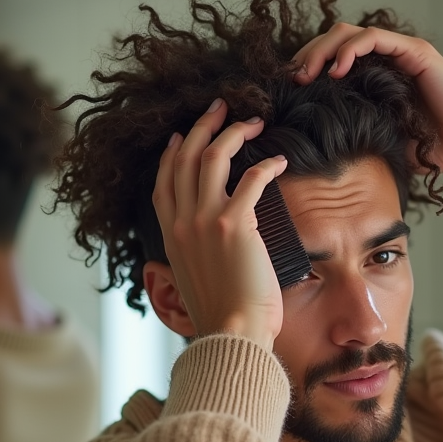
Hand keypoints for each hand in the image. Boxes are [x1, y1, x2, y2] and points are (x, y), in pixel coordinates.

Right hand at [152, 99, 286, 349]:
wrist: (232, 334)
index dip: (172, 153)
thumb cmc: (224, 315)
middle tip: (221, 108)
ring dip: (233, 132)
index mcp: (170, 234)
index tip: (181, 135)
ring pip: (212, 156)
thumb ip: (198, 252)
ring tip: (251, 121)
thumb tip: (212, 242)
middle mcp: (181, 222)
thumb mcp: (197, 278)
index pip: (164, 181)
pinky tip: (279, 160)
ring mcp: (204, 220)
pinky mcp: (233, 223)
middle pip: (185, 156)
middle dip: (203, 125)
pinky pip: (251, 178)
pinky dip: (266, 164)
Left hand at [292, 24, 442, 182]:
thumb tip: (312, 152)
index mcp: (373, 78)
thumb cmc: (432, 148)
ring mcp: (399, 52)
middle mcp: (384, 60)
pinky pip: (374, 38)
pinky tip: (336, 71)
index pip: (329, 60)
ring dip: (321, 50)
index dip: (305, 69)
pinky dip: (350, 49)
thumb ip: (353, 137)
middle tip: (289, 81)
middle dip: (305, 57)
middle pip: (332, 41)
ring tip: (305, 75)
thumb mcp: (380, 144)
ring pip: (347, 33)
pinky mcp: (415, 51)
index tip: (284, 92)